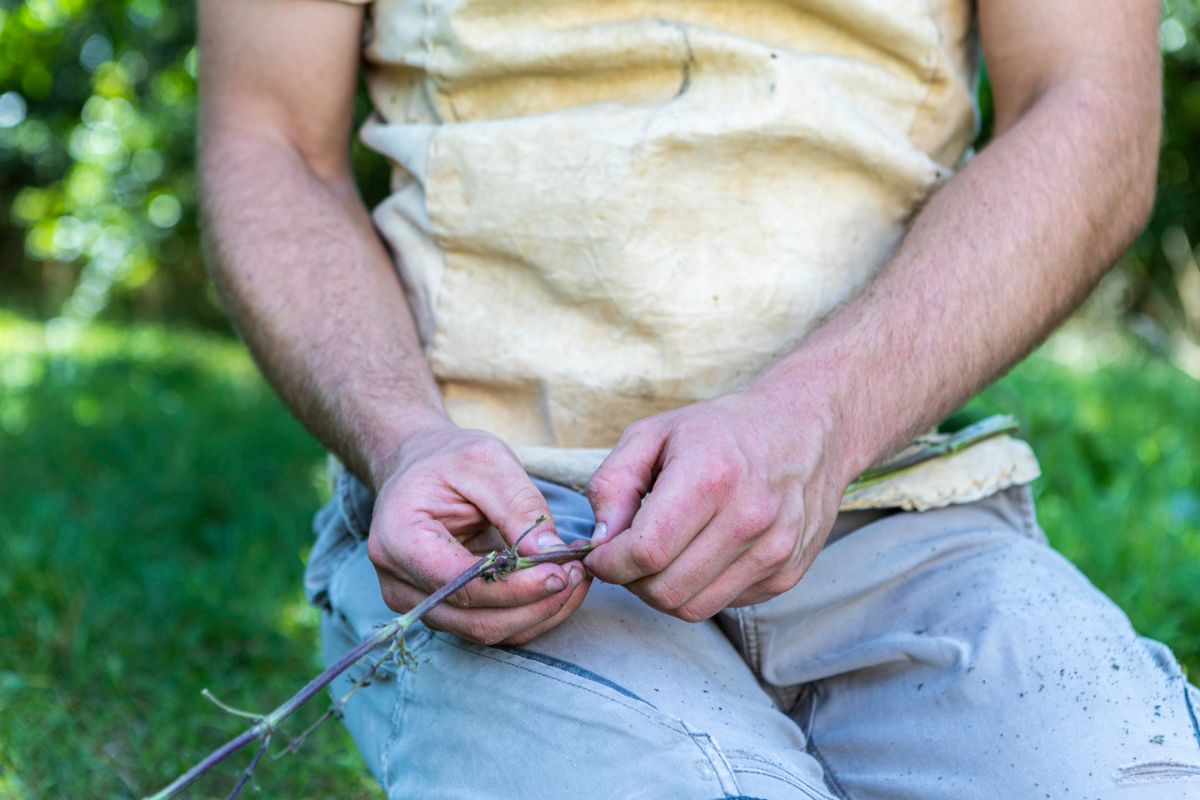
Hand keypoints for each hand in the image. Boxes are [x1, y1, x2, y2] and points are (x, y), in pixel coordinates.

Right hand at [367, 424, 589, 645]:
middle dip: (536, 605)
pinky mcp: (440, 609)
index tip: (563, 572)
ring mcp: (416, 602)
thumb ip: (519, 506)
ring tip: (576, 580)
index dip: (518, 587)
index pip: (462, 583)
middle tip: (579, 576)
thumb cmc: (448, 458)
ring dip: (538, 613)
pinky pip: (489, 625)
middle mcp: (398, 582)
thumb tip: (553, 554)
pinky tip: (557, 586)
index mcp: (399, 538)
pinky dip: (528, 612)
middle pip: (476, 619)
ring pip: (486, 631)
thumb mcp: (486, 461)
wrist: (419, 465)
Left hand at [582, 389, 847, 620]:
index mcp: (710, 477)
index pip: (645, 553)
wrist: (806, 427)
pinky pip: (724, 604)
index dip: (609, 564)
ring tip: (664, 555)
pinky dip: (701, 588)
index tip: (600, 555)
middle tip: (629, 555)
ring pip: (693, 608)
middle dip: (633, 581)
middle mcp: (749, 518)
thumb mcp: (653, 434)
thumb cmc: (721, 430)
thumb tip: (598, 540)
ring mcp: (774, 550)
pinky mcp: (788, 573)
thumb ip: (611, 484)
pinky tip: (702, 553)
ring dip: (664, 590)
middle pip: (666, 590)